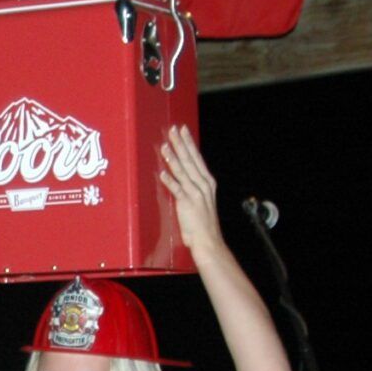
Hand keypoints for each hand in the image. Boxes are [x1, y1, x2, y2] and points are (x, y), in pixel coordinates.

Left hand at [159, 125, 223, 257]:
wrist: (209, 240)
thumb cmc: (202, 222)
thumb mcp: (201, 199)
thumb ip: (192, 185)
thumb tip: (181, 173)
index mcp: (207, 182)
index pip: (196, 157)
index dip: (189, 143)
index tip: (182, 130)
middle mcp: (203, 184)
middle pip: (190, 160)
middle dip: (180, 144)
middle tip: (172, 130)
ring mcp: (196, 193)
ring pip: (183, 171)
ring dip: (173, 158)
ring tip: (164, 146)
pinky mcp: (188, 203)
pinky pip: (178, 189)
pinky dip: (170, 181)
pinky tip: (163, 172)